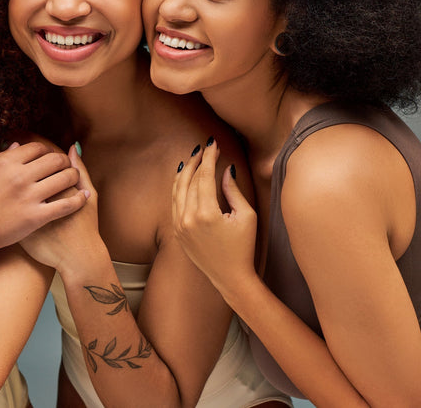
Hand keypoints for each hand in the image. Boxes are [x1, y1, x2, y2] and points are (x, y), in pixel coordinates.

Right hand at [0, 141, 87, 259]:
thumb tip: (16, 145)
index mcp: (5, 163)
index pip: (36, 148)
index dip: (46, 150)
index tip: (49, 156)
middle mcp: (19, 176)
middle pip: (54, 160)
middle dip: (63, 161)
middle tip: (66, 166)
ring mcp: (29, 196)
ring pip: (64, 178)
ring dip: (74, 176)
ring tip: (75, 178)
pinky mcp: (36, 217)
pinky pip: (65, 205)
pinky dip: (78, 200)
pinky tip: (83, 197)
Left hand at [19, 144, 100, 273]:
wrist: (79, 259)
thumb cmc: (86, 226)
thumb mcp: (88, 195)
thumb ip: (81, 170)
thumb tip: (73, 148)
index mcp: (50, 184)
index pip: (37, 161)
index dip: (38, 161)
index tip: (40, 165)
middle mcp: (34, 195)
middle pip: (20, 173)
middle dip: (20, 171)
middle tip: (24, 173)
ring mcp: (25, 212)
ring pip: (12, 190)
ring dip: (14, 185)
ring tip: (18, 186)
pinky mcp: (20, 228)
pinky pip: (10, 210)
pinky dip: (12, 204)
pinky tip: (17, 203)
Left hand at [172, 140, 257, 297]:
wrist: (230, 277)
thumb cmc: (243, 247)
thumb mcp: (246, 216)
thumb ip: (234, 190)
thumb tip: (226, 169)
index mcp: (206, 214)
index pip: (204, 176)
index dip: (209, 157)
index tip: (213, 143)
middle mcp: (188, 219)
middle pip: (189, 180)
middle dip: (196, 161)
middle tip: (205, 148)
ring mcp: (179, 226)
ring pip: (177, 190)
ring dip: (185, 171)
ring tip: (194, 157)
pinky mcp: (177, 231)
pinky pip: (174, 202)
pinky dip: (178, 187)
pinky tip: (184, 176)